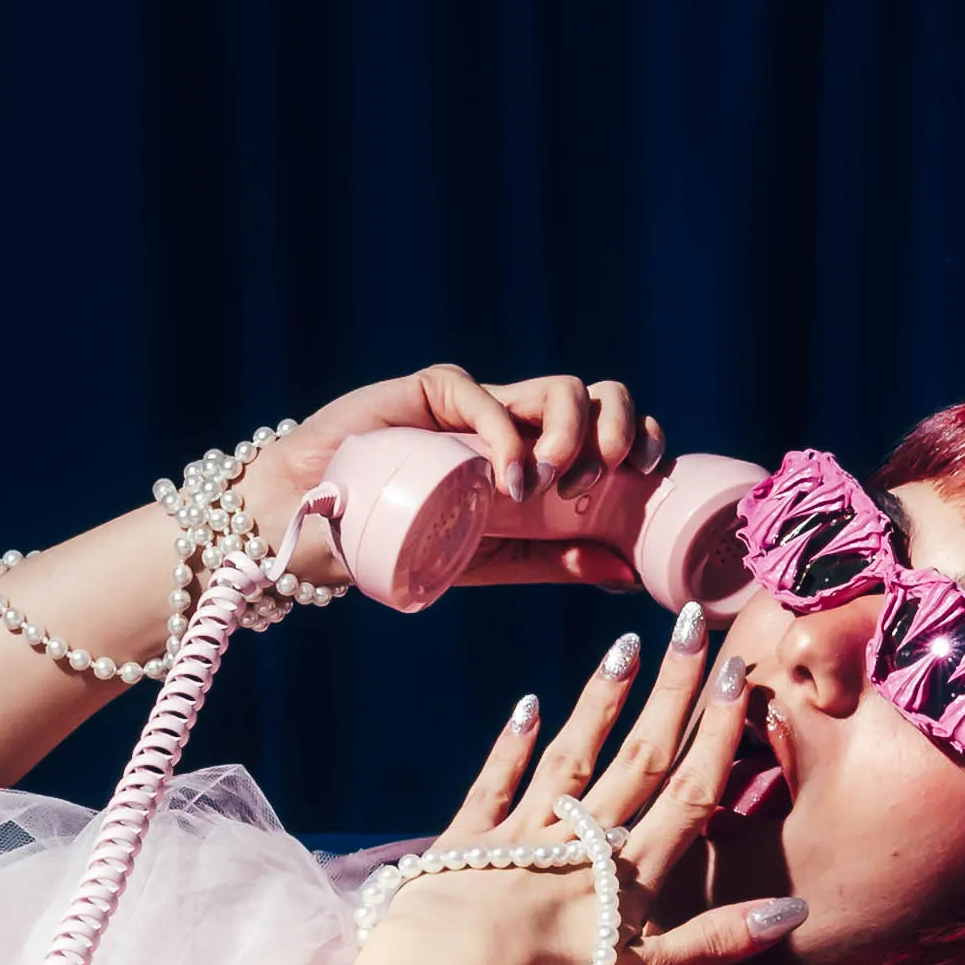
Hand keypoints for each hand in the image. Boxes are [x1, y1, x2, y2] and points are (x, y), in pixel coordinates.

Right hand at [245, 364, 665, 593]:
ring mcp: (480, 405)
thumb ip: (554, 562)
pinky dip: (509, 436)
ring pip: (557, 388)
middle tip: (610, 473)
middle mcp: (520, 425)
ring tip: (555, 481)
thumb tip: (627, 576)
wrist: (313, 529)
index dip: (644, 438)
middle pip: (599, 396)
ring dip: (574, 431)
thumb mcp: (491, 561)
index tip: (650, 473)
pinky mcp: (434, 392)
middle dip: (621, 426)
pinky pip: (485, 397)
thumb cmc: (401, 542)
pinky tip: (511, 479)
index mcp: (543, 460)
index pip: (611, 430)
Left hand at [357, 613, 802, 964]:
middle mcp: (584, 839)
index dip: (716, 733)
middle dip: (673, 689)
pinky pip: (496, 782)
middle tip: (695, 623)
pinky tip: (528, 704)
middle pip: (640, 755)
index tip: (737, 674)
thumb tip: (796, 909)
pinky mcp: (468, 839)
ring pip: (574, 754)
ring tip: (628, 644)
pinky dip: (513, 743)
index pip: (687, 791)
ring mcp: (524, 832)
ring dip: (602, 699)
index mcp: (630, 875)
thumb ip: (716, 941)